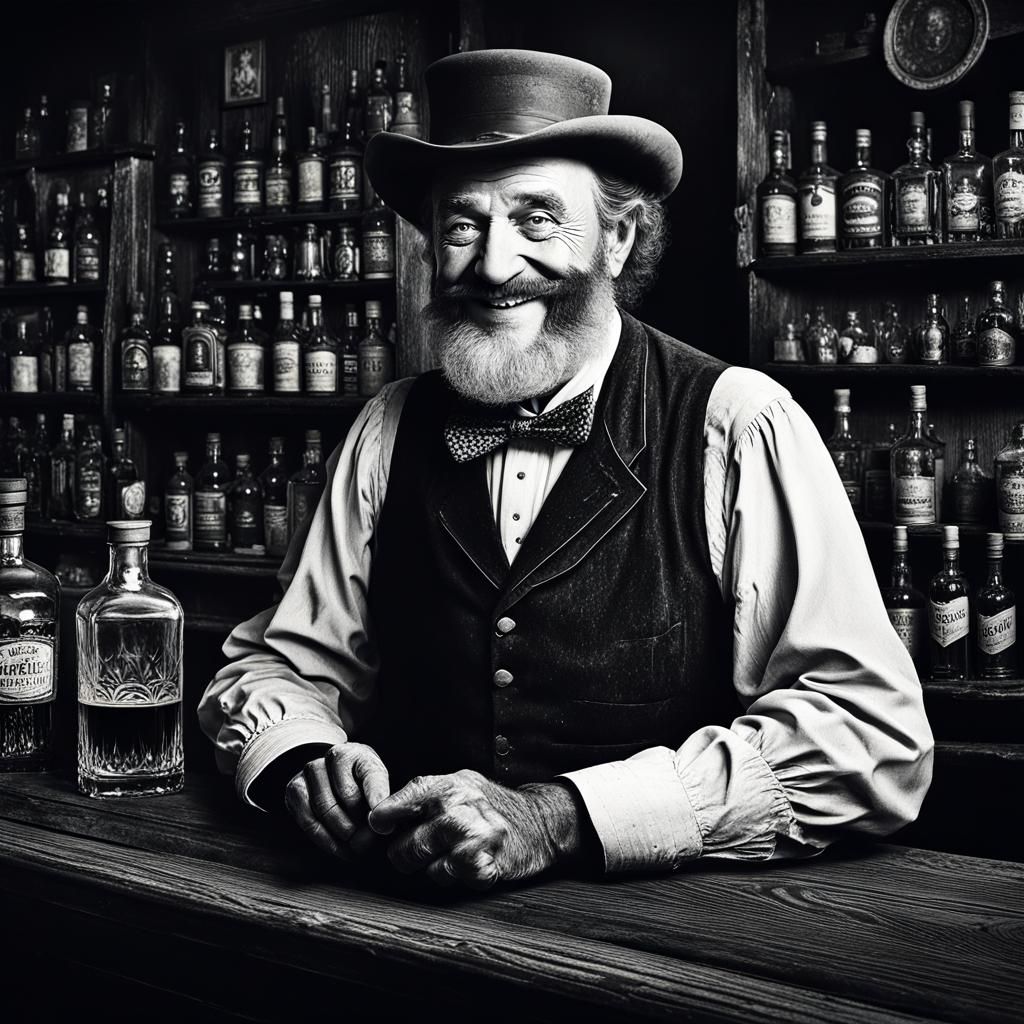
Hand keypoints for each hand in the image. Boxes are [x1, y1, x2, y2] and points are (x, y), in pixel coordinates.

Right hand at [284, 742, 389, 861]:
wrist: (333, 784)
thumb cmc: (362, 790)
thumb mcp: (377, 793)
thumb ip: (381, 806)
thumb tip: (380, 826)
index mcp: (362, 755)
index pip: (372, 775)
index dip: (377, 799)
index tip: (382, 823)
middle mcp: (335, 755)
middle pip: (348, 795)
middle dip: (359, 825)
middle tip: (366, 843)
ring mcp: (312, 768)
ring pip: (325, 808)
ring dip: (340, 833)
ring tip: (353, 847)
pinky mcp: (295, 787)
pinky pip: (307, 819)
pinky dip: (324, 839)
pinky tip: (337, 848)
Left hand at [368, 770, 582, 888]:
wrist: (540, 821)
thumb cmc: (492, 803)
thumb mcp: (461, 782)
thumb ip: (426, 793)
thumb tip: (381, 812)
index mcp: (448, 786)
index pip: (400, 802)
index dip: (384, 818)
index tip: (379, 827)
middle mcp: (457, 811)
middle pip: (404, 847)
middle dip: (407, 854)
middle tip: (419, 849)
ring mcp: (470, 840)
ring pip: (423, 868)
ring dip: (431, 867)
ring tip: (449, 854)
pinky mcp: (482, 866)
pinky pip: (447, 880)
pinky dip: (453, 877)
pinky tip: (467, 864)